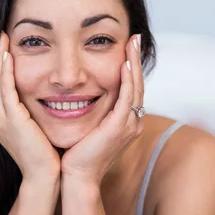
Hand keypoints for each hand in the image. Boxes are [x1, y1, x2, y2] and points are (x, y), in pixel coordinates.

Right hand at [0, 31, 60, 180]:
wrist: (44, 177)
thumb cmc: (45, 155)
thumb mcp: (34, 128)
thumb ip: (31, 112)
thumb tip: (41, 97)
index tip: (4, 45)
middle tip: (0, 34)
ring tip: (2, 38)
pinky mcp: (9, 119)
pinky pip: (4, 88)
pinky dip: (4, 70)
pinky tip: (7, 55)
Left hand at [61, 34, 144, 184]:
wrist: (76, 176)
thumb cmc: (76, 153)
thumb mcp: (87, 126)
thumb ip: (91, 110)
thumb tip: (79, 92)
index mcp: (125, 121)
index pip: (131, 88)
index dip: (131, 67)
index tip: (127, 47)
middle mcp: (132, 122)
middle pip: (138, 84)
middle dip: (136, 59)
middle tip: (135, 38)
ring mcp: (128, 125)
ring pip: (136, 88)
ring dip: (134, 63)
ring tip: (133, 43)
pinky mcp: (120, 127)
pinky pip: (128, 98)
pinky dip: (128, 80)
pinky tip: (125, 63)